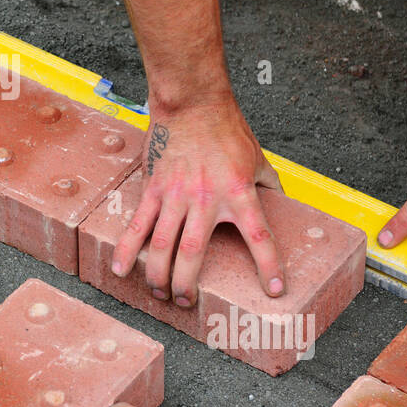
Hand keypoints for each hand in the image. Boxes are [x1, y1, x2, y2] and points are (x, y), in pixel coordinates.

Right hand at [112, 95, 285, 305]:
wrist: (192, 104)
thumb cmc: (228, 130)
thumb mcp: (259, 159)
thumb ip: (271, 187)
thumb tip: (284, 206)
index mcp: (239, 193)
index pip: (259, 237)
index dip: (268, 267)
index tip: (274, 291)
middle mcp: (206, 199)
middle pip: (194, 254)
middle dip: (188, 285)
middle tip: (187, 302)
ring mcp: (176, 195)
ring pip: (162, 245)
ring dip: (158, 275)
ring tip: (160, 293)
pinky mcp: (154, 189)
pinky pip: (137, 225)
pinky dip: (127, 250)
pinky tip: (121, 270)